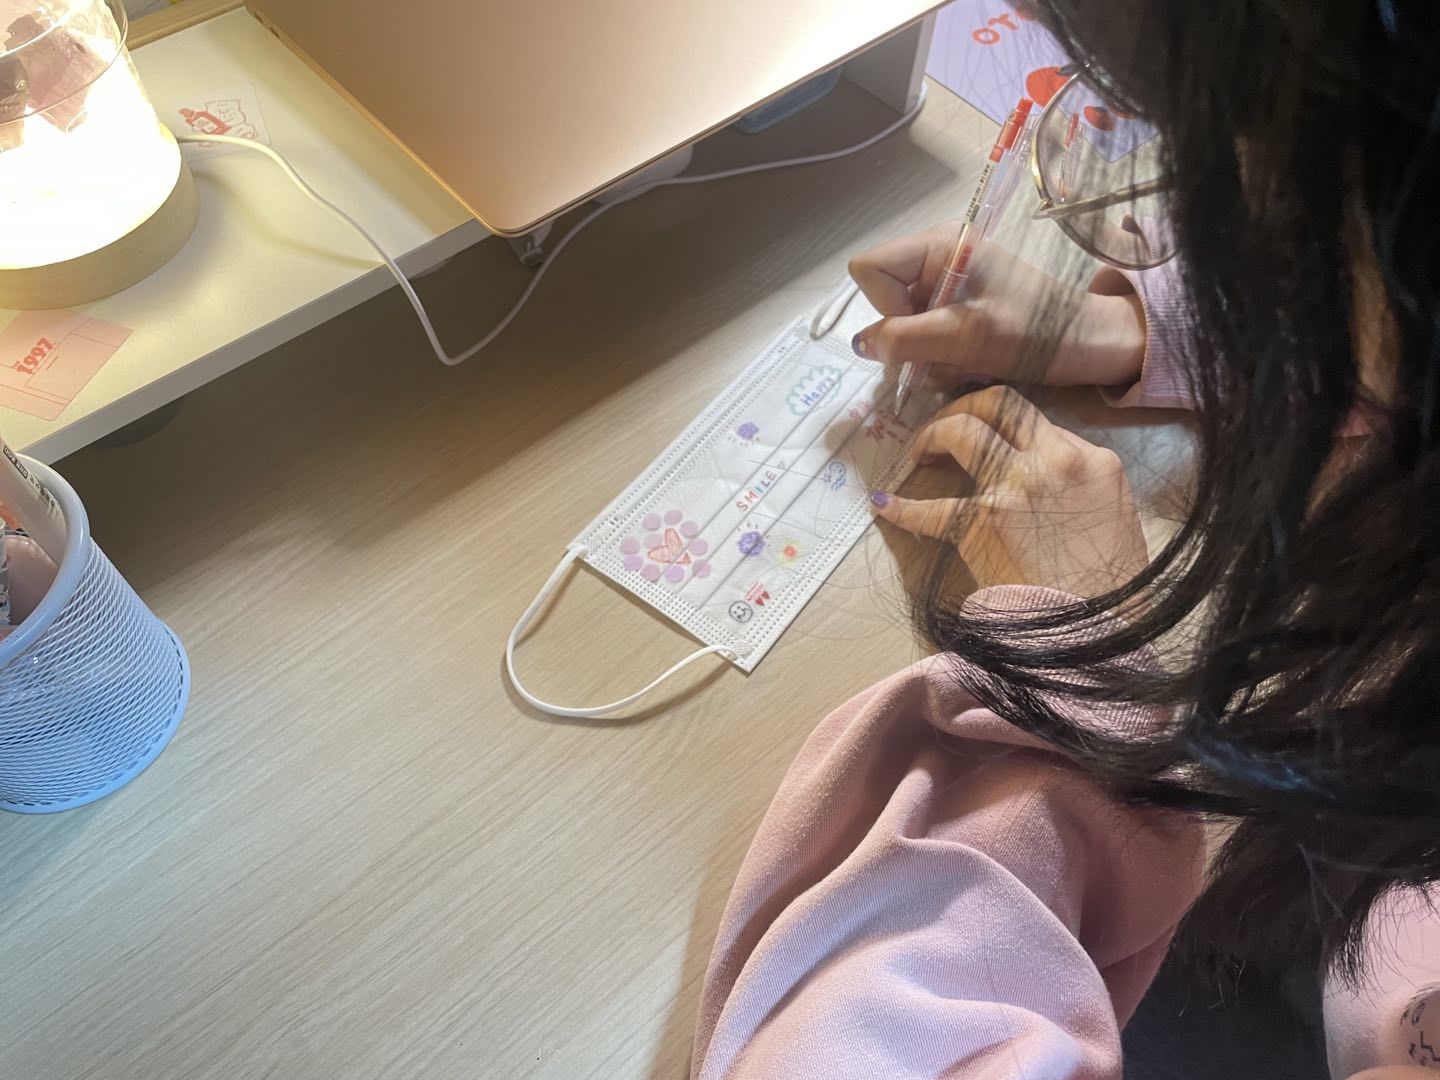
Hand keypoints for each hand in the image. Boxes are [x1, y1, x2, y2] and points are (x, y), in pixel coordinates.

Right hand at [847, 224, 1145, 388]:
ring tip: (965, 360)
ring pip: (903, 322)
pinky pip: (925, 332)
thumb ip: (905, 339)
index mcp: (940, 244)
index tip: (919, 332)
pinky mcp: (960, 305)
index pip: (870, 269)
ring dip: (926, 352)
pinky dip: (940, 354)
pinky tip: (969, 361)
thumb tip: (860, 344)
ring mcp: (950, 282)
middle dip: (908, 335)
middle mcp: (940, 256)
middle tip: (945, 353)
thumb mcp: (963, 337)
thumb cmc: (1033, 331)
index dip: (882, 306)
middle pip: (885, 298)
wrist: (1088, 344)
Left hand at [871, 386, 1148, 596]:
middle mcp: (1053, 460)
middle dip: (967, 405)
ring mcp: (1013, 486)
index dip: (1010, 429)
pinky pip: (930, 508)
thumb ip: (1083, 487)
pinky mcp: (979, 522)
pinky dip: (903, 507)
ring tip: (919, 452)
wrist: (1098, 629)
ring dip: (934, 433)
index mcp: (1094, 461)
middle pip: (1001, 403)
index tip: (991, 441)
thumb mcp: (1117, 517)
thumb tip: (1048, 482)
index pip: (1041, 423)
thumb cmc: (1117, 587)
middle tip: (947, 427)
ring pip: (963, 430)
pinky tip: (884, 504)